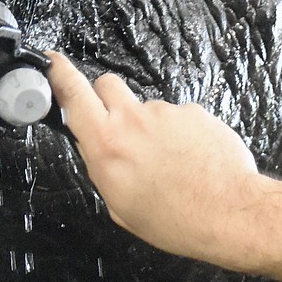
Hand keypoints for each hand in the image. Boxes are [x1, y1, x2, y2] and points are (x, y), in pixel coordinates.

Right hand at [45, 53, 277, 271]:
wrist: (230, 212)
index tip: (52, 62)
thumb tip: (93, 147)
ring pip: (146, 107)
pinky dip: (179, 132)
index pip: (74, 93)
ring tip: (168, 161)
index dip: (58, 73)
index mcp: (107, 144)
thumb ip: (101, 167)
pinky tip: (190, 159)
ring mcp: (167, 112)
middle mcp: (134, 120)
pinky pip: (177, 116)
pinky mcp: (194, 111)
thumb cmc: (176, 219)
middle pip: (107, 85)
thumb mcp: (119, 204)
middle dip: (106, 100)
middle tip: (116, 127)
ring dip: (149, 126)